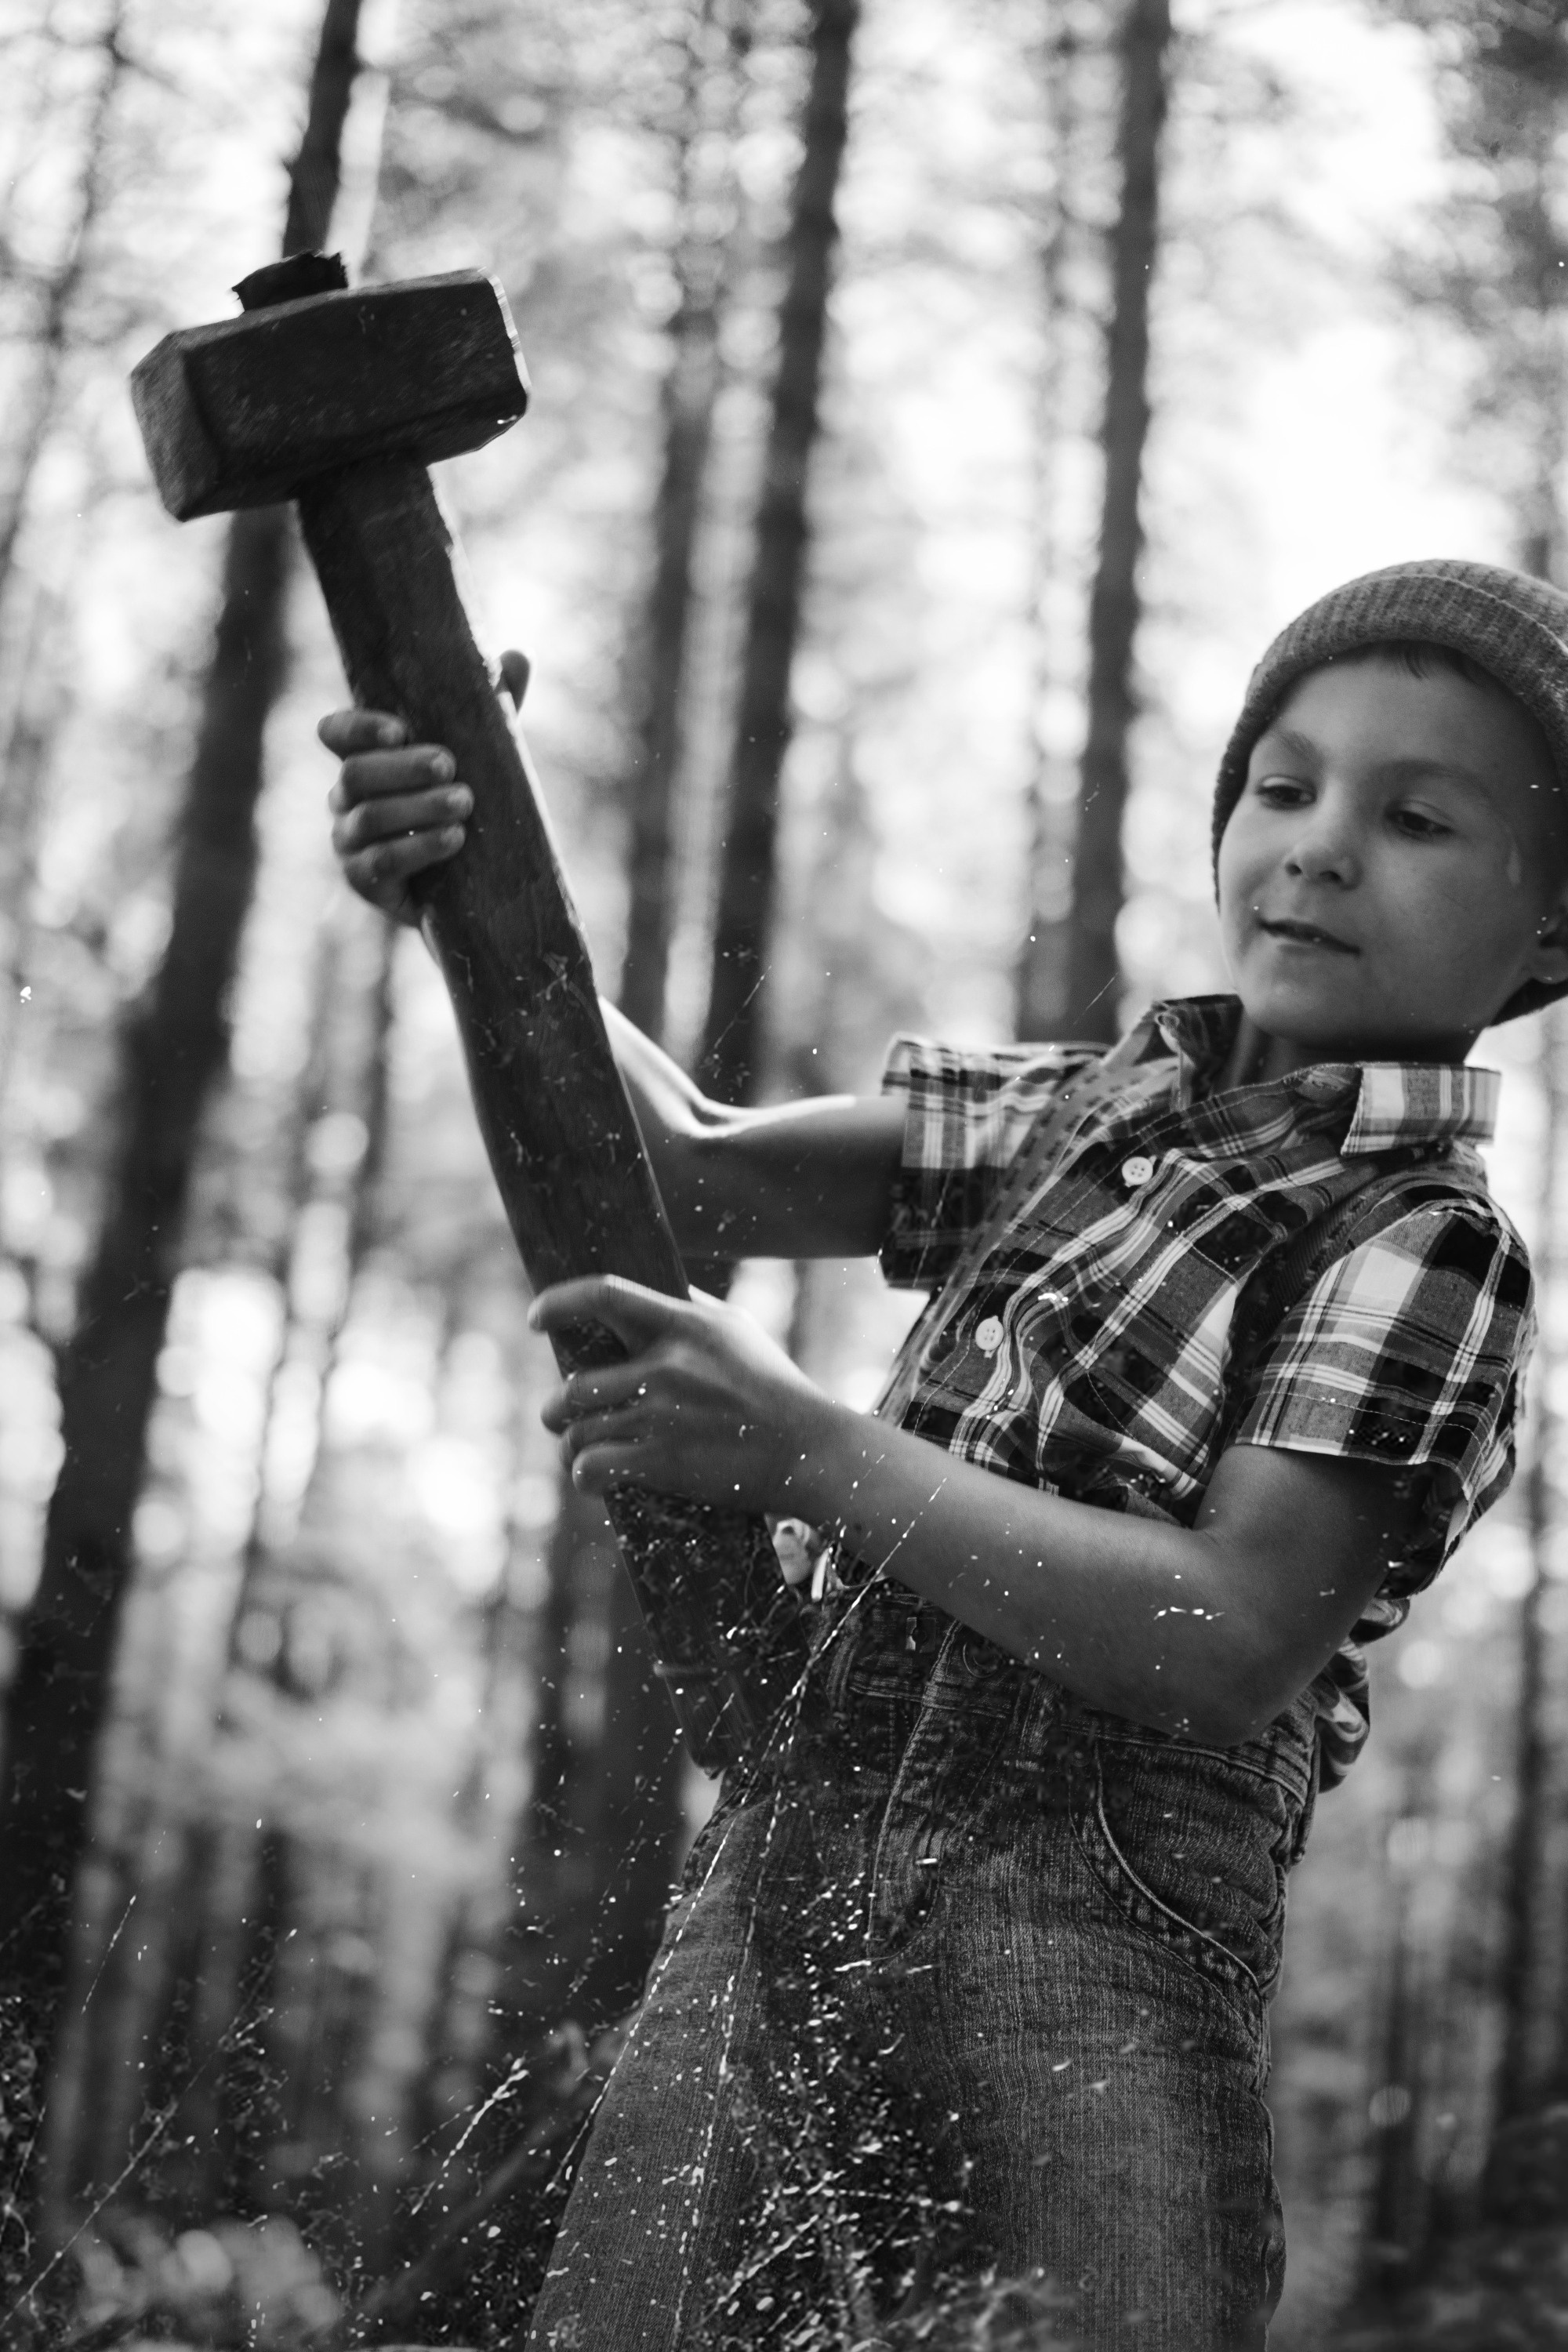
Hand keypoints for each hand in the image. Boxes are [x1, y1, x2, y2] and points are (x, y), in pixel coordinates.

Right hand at [318, 649, 530, 922]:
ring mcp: (349, 842)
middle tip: (449, 765)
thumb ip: (492, 710)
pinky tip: (454, 839)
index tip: (400, 729)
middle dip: (403, 768)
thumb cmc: (467, 806)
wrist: (471, 886)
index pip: (336, 733)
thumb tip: (516, 656)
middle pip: (354, 774)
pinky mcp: (365, 882)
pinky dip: (419, 849)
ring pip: (368, 818)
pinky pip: (381, 863)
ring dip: (418, 808)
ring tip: (465, 803)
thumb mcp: (481, 756)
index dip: (357, 728)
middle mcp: (346, 799)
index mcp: (364, 759)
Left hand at [532, 1274, 836, 1515]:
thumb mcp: (736, 1330)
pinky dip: (586, 1476)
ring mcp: (660, 1416)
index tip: (536, 1318)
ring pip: (578, 1432)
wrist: (808, 1449)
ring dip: (572, 1446)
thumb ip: (689, 1306)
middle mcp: (665, 1367)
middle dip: (556, 1407)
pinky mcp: (661, 1462)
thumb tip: (650, 1287)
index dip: (559, 1302)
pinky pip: (592, 1468)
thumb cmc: (774, 1386)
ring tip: (583, 1451)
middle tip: (560, 1416)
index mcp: (683, 1325)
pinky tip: (597, 1478)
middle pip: (574, 1385)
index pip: (604, 1295)